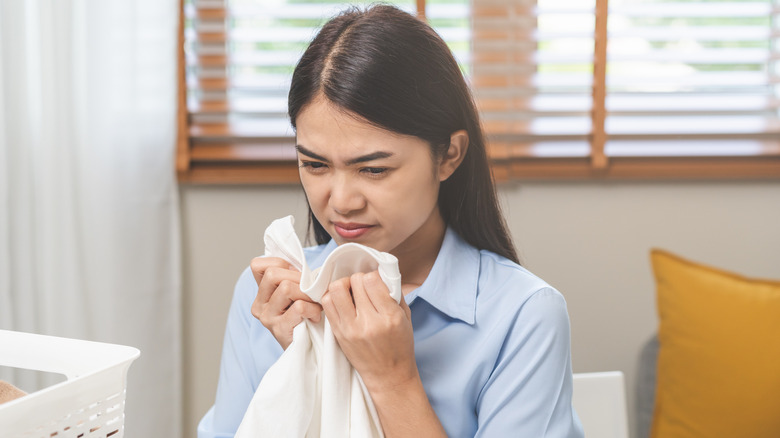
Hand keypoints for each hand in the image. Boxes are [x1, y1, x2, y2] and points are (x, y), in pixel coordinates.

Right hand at [250, 256, 322, 348]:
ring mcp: (267, 318)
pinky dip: (313, 308)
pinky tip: (316, 315)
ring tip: (315, 303)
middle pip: (273, 274)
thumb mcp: (296, 292)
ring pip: (286, 288)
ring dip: (308, 293)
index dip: (280, 264)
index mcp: (261, 293)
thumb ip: (293, 276)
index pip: (258, 265)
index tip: (296, 275)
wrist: (310, 348)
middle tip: (311, 290)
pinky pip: (298, 307)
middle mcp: (259, 305)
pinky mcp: (279, 329)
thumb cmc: (306, 317)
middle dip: (298, 278)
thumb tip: (299, 262)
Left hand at [321, 271, 416, 394]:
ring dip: (343, 286)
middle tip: (362, 288)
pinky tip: (342, 302)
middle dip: (358, 279)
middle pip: (354, 282)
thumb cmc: (400, 345)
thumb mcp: (406, 317)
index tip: (375, 283)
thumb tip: (380, 271)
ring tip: (350, 293)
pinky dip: (333, 297)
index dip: (372, 276)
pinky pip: (327, 304)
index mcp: (390, 317)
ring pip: (335, 290)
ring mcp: (350, 329)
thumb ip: (394, 293)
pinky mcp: (338, 334)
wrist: (388, 376)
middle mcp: (369, 323)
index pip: (372, 280)